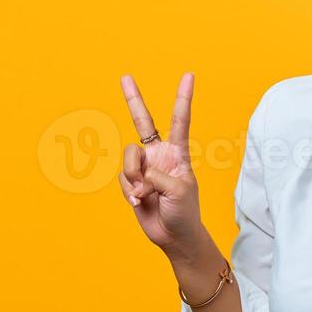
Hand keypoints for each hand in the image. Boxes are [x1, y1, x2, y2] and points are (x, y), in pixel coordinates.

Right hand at [118, 72, 202, 253]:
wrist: (174, 236)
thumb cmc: (185, 212)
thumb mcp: (178, 190)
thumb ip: (156, 174)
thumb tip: (136, 174)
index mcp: (178, 153)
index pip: (180, 121)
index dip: (182, 98)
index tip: (189, 76)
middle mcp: (159, 155)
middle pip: (142, 122)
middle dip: (133, 99)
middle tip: (125, 76)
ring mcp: (143, 167)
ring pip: (128, 157)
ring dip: (134, 177)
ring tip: (145, 194)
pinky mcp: (130, 182)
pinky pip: (122, 178)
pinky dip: (129, 190)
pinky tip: (139, 201)